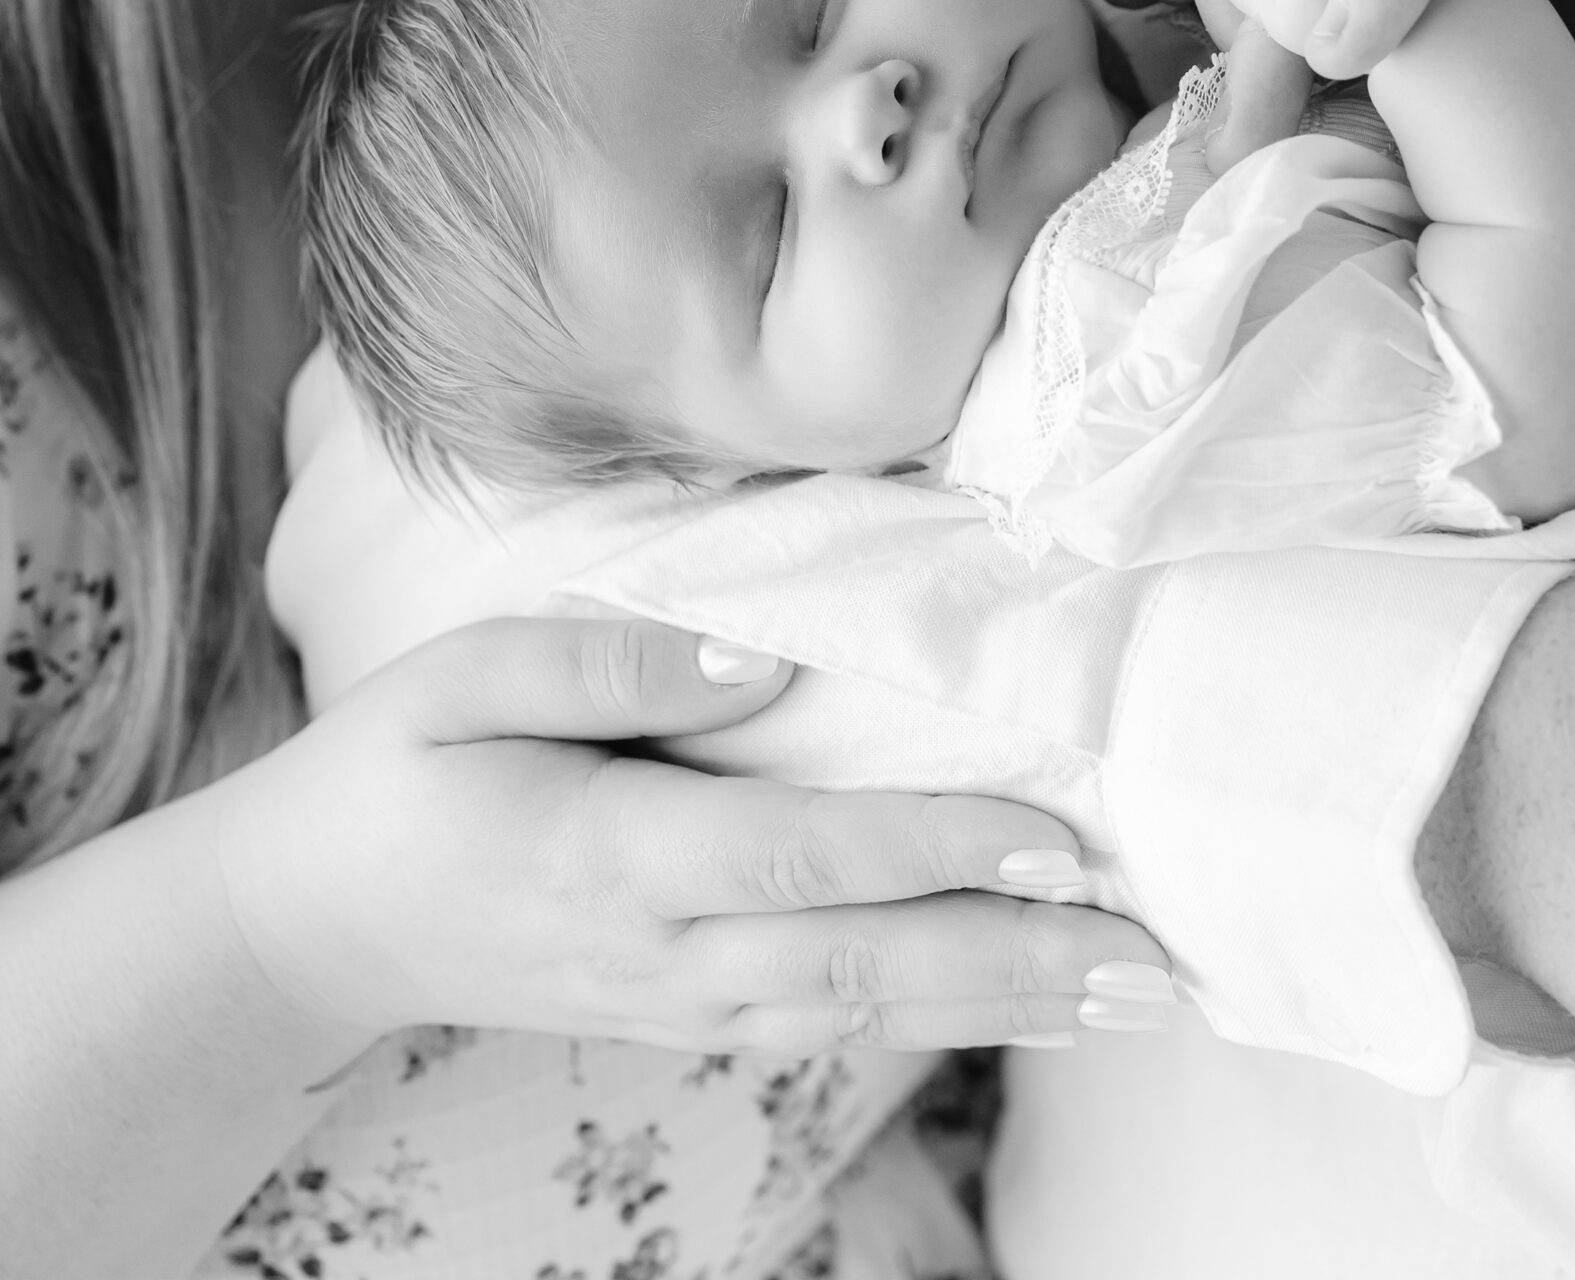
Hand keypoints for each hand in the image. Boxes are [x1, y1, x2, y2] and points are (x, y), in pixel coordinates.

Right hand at [216, 611, 1166, 1055]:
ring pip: (866, 1012)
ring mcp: (678, 1002)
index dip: (929, 848)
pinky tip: (1026, 1006)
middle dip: (1018, 962)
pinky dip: (943, 1021)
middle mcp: (662, 951)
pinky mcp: (687, 1017)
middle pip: (864, 963)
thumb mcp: (463, 673)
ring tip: (1136, 995)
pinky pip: (832, 1024)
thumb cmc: (394, 769)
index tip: (1052, 839)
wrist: (314, 924)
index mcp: (609, 852)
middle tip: (1155, 961)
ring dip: (1007, 1006)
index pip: (798, 854)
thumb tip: (762, 661)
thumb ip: (607, 656)